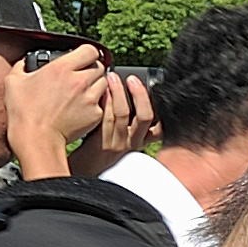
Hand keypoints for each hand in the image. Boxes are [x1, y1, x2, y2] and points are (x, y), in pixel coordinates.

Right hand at [4, 43, 113, 180]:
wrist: (36, 140)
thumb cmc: (24, 113)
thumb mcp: (14, 82)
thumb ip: (22, 66)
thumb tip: (25, 62)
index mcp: (62, 68)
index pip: (90, 50)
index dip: (87, 53)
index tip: (82, 57)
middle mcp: (80, 81)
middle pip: (99, 67)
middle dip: (92, 69)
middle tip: (81, 76)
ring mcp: (90, 98)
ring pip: (104, 84)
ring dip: (96, 85)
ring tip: (82, 92)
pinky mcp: (95, 114)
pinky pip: (102, 104)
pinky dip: (95, 104)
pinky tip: (82, 108)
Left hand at [65, 64, 156, 178]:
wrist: (85, 168)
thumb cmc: (103, 149)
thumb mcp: (124, 139)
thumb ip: (131, 122)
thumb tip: (131, 92)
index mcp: (141, 140)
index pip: (161, 126)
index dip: (162, 109)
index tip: (156, 89)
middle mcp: (133, 142)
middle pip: (145, 116)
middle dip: (140, 94)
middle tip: (133, 79)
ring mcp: (117, 142)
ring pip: (123, 114)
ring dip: (118, 92)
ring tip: (113, 77)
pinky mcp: (101, 141)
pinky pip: (105, 118)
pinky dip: (104, 101)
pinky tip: (101, 90)